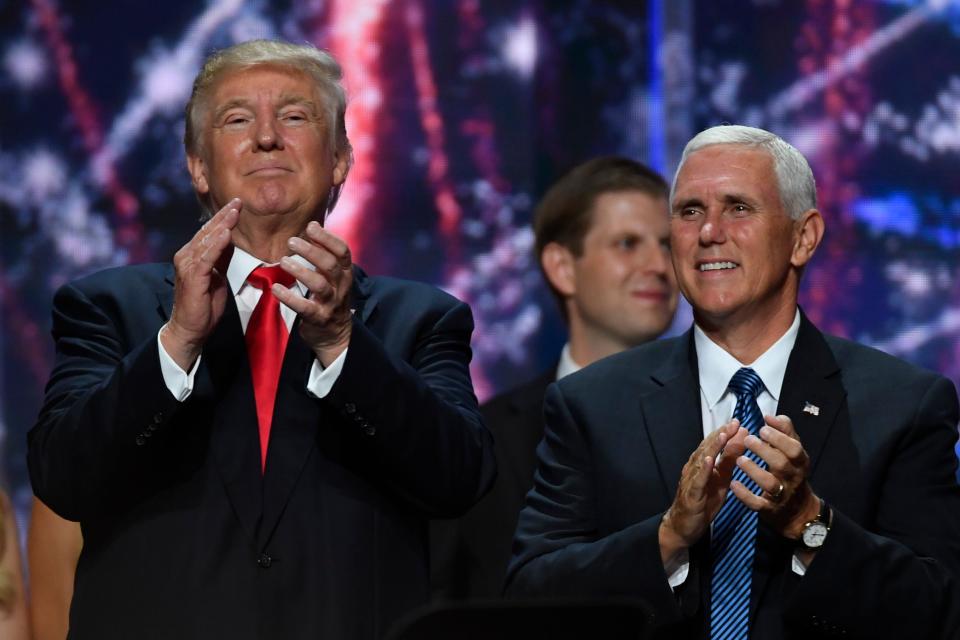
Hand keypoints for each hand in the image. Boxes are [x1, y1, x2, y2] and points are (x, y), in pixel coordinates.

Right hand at [161, 198, 239, 369]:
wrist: (190, 329)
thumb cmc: (203, 305)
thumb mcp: (217, 276)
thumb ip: (221, 257)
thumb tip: (229, 239)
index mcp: (193, 255)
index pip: (210, 232)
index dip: (224, 218)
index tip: (238, 204)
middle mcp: (186, 256)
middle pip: (208, 231)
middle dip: (224, 216)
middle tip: (238, 201)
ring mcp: (187, 265)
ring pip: (207, 240)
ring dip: (222, 225)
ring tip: (235, 211)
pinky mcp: (191, 277)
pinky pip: (206, 257)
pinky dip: (216, 244)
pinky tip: (226, 233)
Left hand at [275, 221, 352, 366]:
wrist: (335, 335)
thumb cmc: (330, 299)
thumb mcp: (334, 277)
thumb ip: (325, 255)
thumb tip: (312, 226)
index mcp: (345, 273)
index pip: (342, 251)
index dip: (327, 237)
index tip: (310, 226)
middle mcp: (341, 287)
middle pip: (330, 265)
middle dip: (311, 251)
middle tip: (291, 241)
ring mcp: (331, 303)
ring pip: (319, 284)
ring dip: (301, 271)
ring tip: (284, 261)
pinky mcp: (319, 318)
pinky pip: (305, 307)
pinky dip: (289, 297)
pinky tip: (275, 289)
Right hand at [659, 420, 747, 565]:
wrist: (684, 526)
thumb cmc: (703, 501)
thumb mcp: (721, 480)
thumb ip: (729, 462)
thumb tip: (741, 441)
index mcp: (702, 464)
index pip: (713, 444)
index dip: (724, 432)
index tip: (737, 422)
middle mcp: (694, 467)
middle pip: (707, 448)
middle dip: (720, 435)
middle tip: (734, 423)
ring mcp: (690, 480)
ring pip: (701, 460)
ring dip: (712, 448)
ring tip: (723, 436)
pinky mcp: (691, 494)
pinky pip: (697, 480)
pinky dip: (702, 470)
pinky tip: (708, 460)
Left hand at [730, 414, 820, 539]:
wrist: (798, 510)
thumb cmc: (791, 471)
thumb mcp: (793, 452)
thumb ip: (785, 432)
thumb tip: (771, 416)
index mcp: (799, 462)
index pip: (794, 449)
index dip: (779, 438)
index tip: (762, 428)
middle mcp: (792, 478)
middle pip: (781, 464)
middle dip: (764, 451)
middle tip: (748, 439)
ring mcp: (782, 495)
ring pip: (770, 484)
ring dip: (754, 471)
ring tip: (739, 459)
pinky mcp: (770, 509)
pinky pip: (758, 504)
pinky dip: (745, 495)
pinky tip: (733, 484)